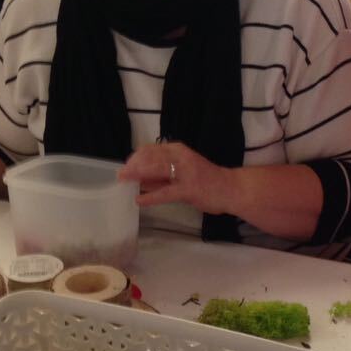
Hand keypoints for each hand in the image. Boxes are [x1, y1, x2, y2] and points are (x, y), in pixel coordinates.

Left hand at [119, 141, 233, 214]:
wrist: (230, 188)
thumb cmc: (205, 180)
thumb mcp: (181, 171)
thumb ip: (161, 174)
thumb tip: (138, 178)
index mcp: (177, 150)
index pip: (150, 150)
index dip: (134, 158)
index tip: (125, 167)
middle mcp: (180, 157)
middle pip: (149, 157)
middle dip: (132, 166)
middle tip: (120, 176)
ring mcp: (185, 172)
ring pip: (155, 169)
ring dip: (137, 176)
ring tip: (125, 183)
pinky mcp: (188, 189)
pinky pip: (165, 192)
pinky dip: (150, 197)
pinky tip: (139, 201)